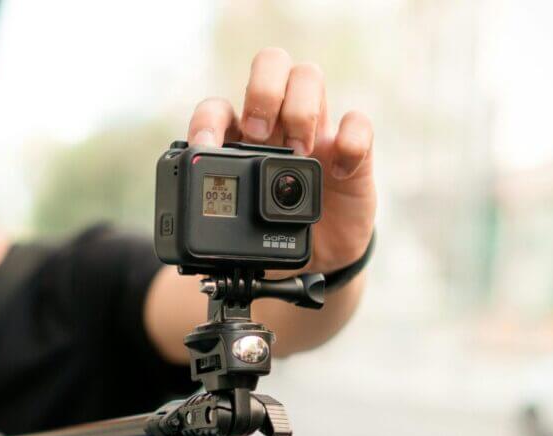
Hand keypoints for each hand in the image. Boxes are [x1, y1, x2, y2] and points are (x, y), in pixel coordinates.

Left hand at [187, 47, 375, 274]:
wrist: (321, 254)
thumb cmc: (275, 232)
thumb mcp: (244, 230)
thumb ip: (224, 224)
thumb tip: (196, 253)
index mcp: (240, 138)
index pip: (218, 105)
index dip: (208, 119)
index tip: (206, 148)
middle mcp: (277, 123)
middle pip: (269, 64)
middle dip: (262, 92)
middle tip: (260, 135)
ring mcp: (315, 130)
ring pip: (308, 76)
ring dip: (301, 109)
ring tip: (299, 152)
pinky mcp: (351, 149)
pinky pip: (357, 122)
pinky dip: (351, 140)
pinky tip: (339, 171)